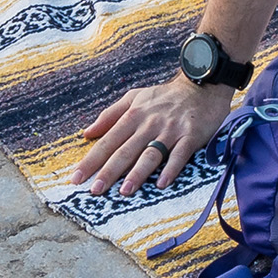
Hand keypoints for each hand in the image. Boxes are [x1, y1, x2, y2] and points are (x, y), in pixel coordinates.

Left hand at [70, 74, 235, 196]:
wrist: (201, 86)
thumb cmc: (164, 96)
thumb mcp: (134, 97)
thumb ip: (109, 115)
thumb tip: (86, 133)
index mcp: (133, 115)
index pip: (107, 141)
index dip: (91, 159)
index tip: (76, 177)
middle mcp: (149, 123)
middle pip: (125, 150)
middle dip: (109, 171)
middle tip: (94, 190)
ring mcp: (170, 130)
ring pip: (150, 154)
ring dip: (137, 173)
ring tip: (124, 191)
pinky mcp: (190, 136)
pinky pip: (180, 155)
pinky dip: (171, 169)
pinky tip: (162, 183)